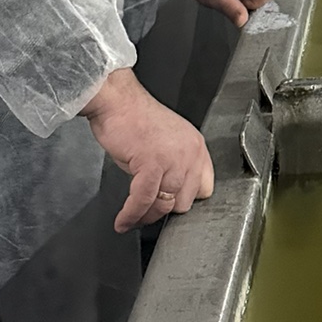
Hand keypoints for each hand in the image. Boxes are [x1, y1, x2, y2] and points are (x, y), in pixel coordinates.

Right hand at [81, 69, 213, 232]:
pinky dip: (132, 214)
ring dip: (145, 216)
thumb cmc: (135, 119)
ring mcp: (173, 158)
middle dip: (163, 210)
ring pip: (165, 205)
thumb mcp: (167, 143)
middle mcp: (190, 153)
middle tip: (145, 212)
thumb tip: (170, 196)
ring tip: (132, 219)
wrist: (117, 101)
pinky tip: (123, 220)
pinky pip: (143, 199)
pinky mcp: (152, 163)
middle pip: (184, 202)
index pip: (205, 188)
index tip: (168, 208)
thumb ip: (176, 167)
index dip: (183, 201)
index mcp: (196, 147)